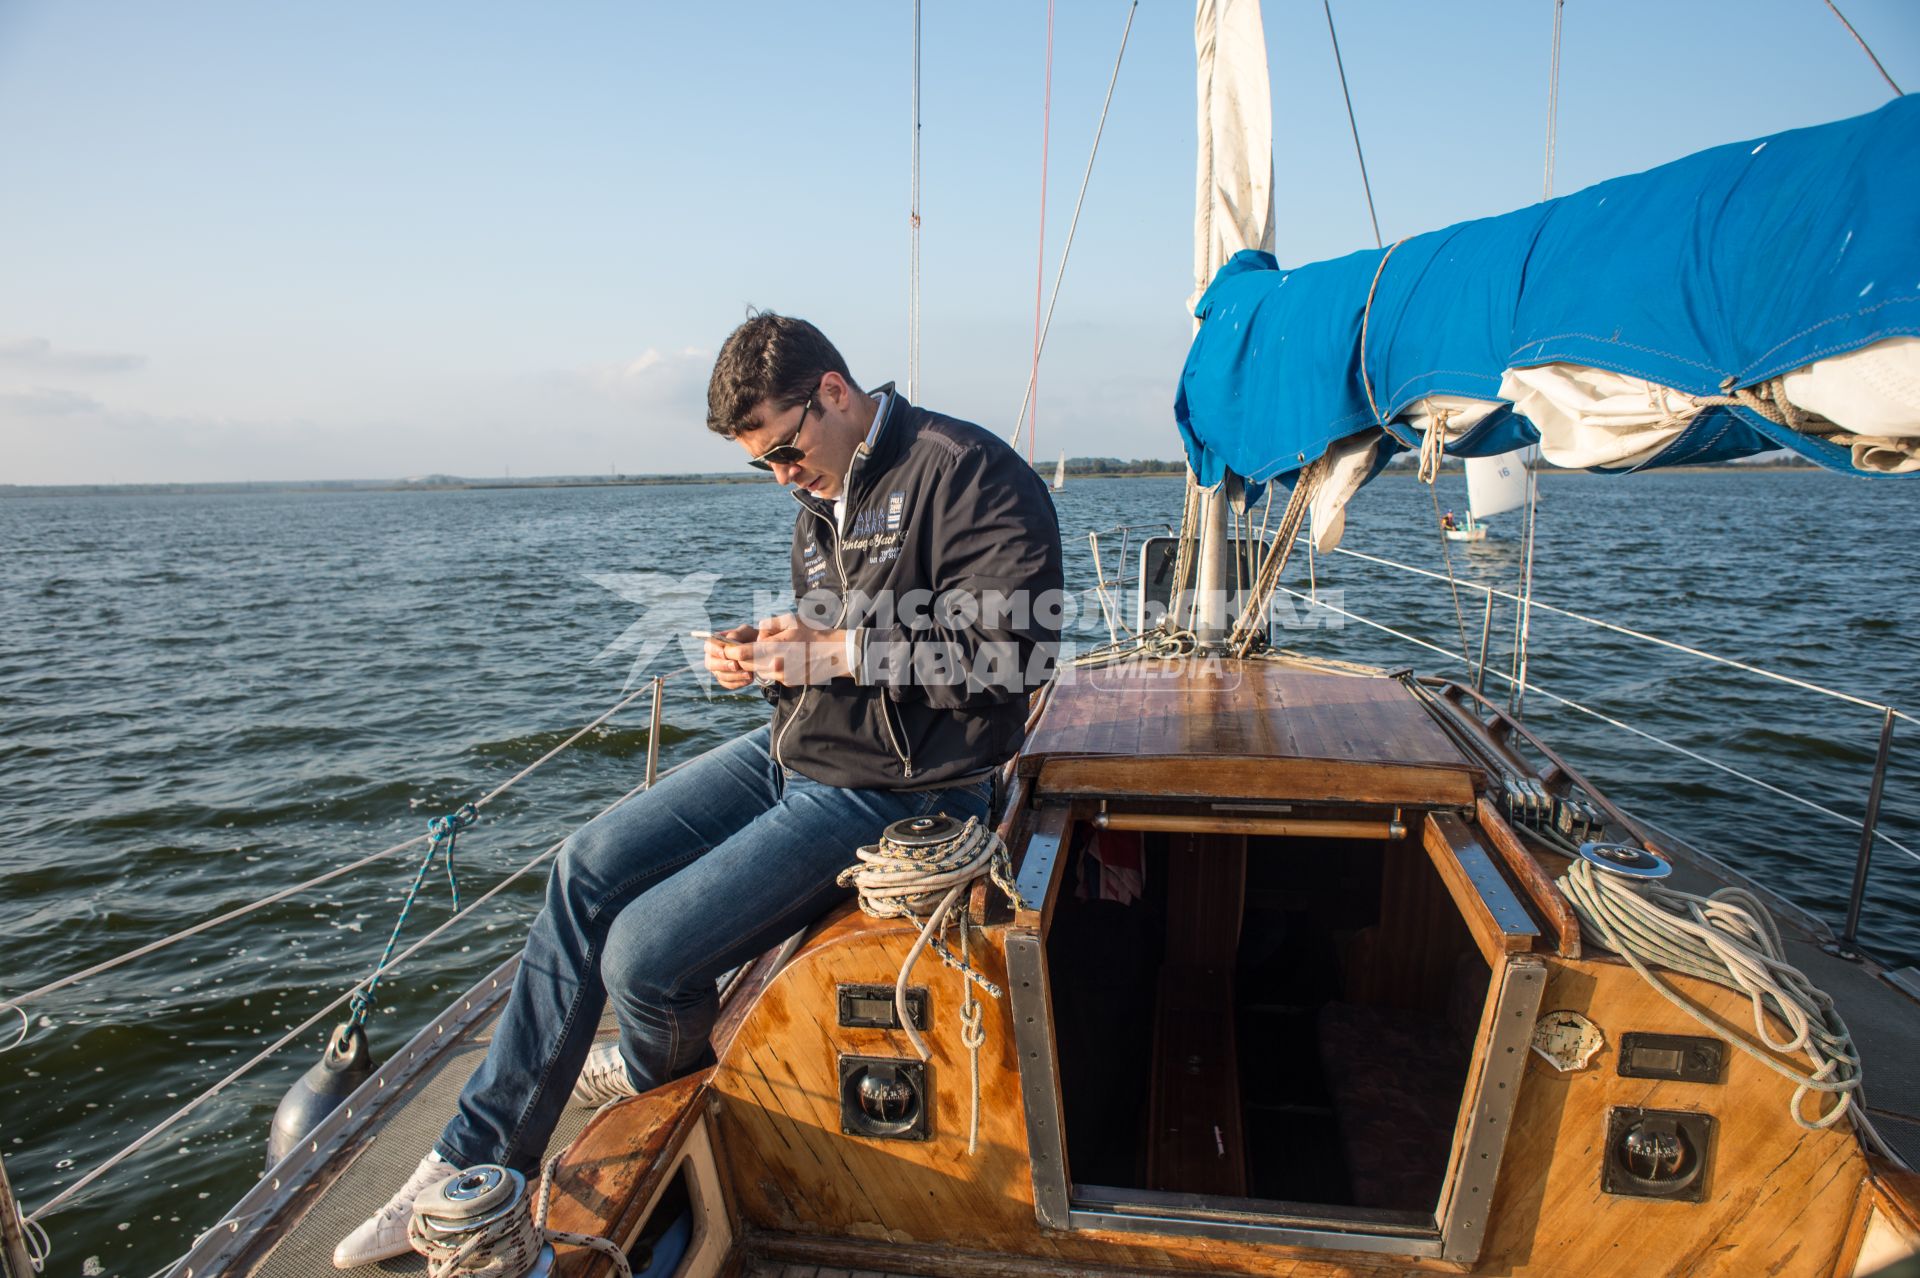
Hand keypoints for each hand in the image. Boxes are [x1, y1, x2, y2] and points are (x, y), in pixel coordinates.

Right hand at [703, 623, 759, 689]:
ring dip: (734, 676)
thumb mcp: (745, 632)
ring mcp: (718, 670)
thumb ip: (736, 634)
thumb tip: (729, 641)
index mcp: (714, 643)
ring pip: (720, 676)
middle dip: (723, 665)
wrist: (759, 650)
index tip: (724, 653)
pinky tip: (749, 679)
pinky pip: (729, 684)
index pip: (708, 647)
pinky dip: (739, 682)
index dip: (714, 651)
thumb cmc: (750, 638)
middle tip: (735, 665)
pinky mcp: (726, 680)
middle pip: (710, 664)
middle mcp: (713, 657)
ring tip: (748, 673)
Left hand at [721, 613, 851, 685]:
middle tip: (736, 650)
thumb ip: (768, 625)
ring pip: (758, 671)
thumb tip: (756, 636)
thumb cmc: (814, 633)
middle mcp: (776, 665)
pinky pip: (771, 675)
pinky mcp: (788, 682)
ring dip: (755, 663)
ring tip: (764, 651)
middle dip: (740, 658)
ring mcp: (782, 676)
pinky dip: (769, 668)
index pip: (743, 654)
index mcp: (775, 648)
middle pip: (747, 665)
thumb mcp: (791, 620)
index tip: (726, 648)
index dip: (730, 652)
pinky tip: (780, 658)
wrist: (836, 653)